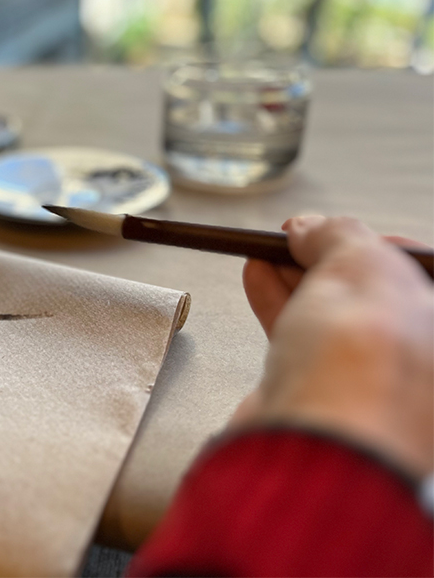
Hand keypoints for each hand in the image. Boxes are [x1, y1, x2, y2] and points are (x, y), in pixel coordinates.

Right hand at [233, 216, 432, 477]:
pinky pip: (301, 341)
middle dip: (325, 260)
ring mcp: (372, 386)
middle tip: (296, 239)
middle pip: (371, 295)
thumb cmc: (364, 367)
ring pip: (331, 318)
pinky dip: (277, 306)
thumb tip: (312, 229)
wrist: (316, 444)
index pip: (418, 273)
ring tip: (264, 252)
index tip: (334, 230)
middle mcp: (420, 363)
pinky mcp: (324, 399)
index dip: (375, 243)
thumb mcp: (362, 264)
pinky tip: (256, 278)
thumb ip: (339, 235)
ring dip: (294, 278)